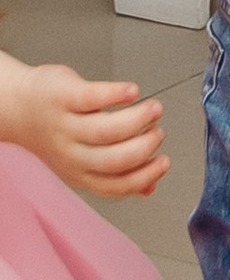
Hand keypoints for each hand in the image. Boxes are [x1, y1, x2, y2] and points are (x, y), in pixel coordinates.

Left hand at [0, 61, 167, 199]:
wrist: (16, 106)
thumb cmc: (54, 129)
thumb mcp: (82, 160)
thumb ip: (116, 173)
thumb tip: (149, 188)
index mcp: (79, 172)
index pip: (116, 184)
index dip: (145, 175)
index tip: (163, 161)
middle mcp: (70, 153)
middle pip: (115, 158)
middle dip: (146, 146)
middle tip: (158, 132)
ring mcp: (65, 125)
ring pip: (107, 130)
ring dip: (139, 119)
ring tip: (154, 109)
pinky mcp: (64, 96)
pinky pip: (93, 97)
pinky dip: (118, 94)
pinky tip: (132, 91)